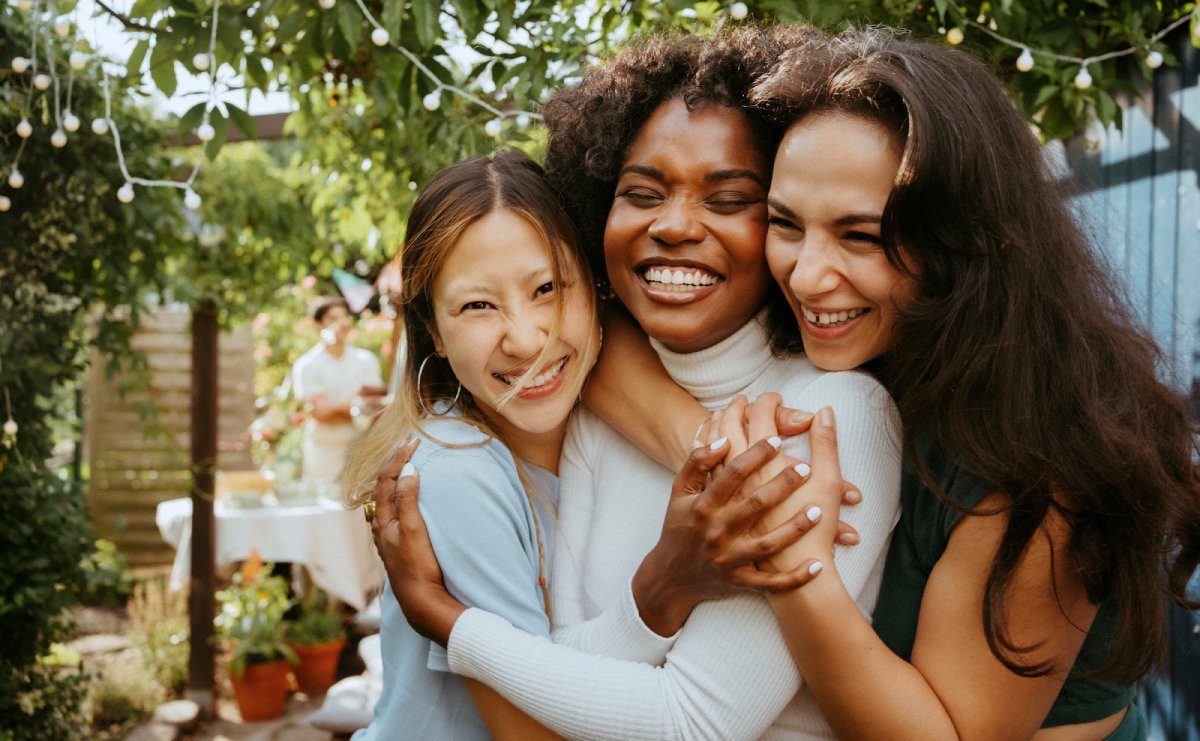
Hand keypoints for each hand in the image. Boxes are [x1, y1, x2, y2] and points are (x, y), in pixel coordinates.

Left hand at [371, 439, 466, 646]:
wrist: (421, 601)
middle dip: (394, 463)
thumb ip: (409, 500)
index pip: (386, 479)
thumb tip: (408, 470)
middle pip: (382, 486)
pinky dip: (400, 494)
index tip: (414, 441)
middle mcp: (380, 526)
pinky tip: (408, 497)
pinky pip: (394, 510)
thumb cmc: (418, 565)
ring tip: (407, 464)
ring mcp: (388, 537)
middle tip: (409, 444)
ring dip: (396, 478)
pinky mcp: (398, 545)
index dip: (399, 457)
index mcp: (382, 519)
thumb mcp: (414, 529)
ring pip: (386, 499)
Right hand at [632, 438, 835, 635]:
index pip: (733, 473)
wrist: (671, 577)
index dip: (756, 454)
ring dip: (795, 528)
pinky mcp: (738, 582)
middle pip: (755, 503)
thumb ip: (697, 463)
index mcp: (703, 506)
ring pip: (767, 544)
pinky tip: (817, 566)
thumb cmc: (679, 528)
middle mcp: (716, 531)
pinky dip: (794, 578)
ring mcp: (728, 559)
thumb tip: (724, 439)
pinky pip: (770, 583)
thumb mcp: (679, 493)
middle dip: (783, 484)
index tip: (778, 440)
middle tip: (807, 468)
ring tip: (819, 510)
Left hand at [706, 394, 859, 542]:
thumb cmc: (816, 534)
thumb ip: (825, 446)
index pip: (761, 422)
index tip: (773, 396)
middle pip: (731, 433)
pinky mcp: (719, 512)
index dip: (767, 404)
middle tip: (745, 399)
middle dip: (737, 412)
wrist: (796, 582)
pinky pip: (706, 478)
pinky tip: (709, 450)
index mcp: (764, 470)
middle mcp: (739, 482)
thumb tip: (824, 410)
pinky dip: (706, 459)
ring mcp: (725, 500)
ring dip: (716, 431)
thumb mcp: (826, 485)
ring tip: (720, 414)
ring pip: (713, 454)